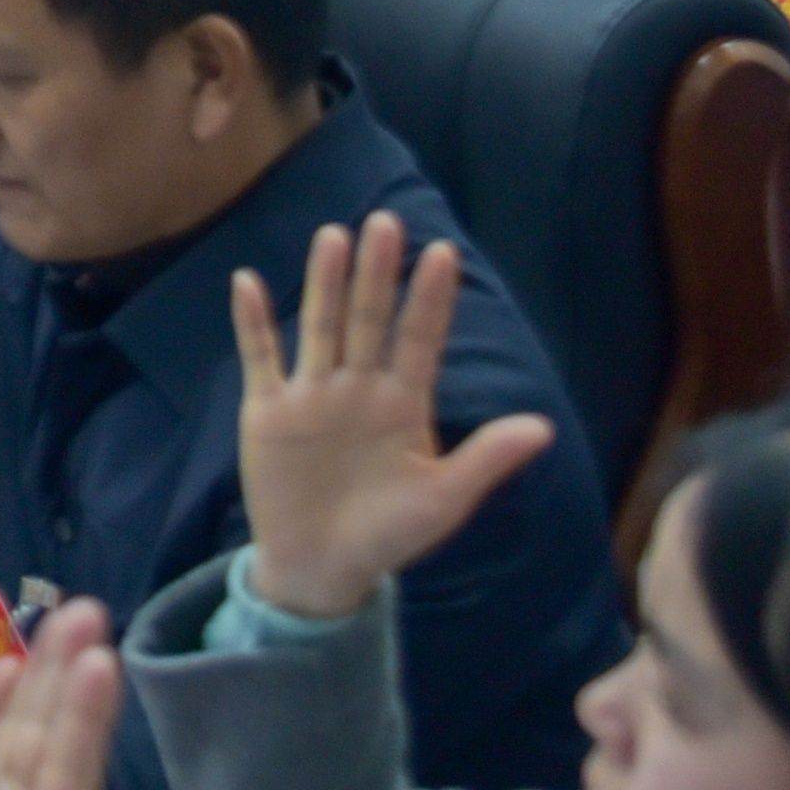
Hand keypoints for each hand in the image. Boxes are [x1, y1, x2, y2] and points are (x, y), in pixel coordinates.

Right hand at [233, 216, 556, 623]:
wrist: (322, 567)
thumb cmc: (389, 535)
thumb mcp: (444, 500)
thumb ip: (487, 459)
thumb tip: (543, 426)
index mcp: (404, 404)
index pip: (420, 339)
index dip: (430, 298)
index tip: (443, 253)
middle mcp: (359, 388)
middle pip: (370, 319)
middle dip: (379, 273)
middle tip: (387, 222)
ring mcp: (312, 395)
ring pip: (321, 326)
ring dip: (326, 283)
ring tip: (334, 236)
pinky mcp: (270, 411)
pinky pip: (261, 357)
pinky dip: (252, 322)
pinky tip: (245, 281)